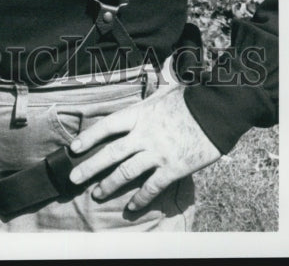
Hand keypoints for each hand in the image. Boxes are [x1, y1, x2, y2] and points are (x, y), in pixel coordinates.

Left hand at [68, 81, 220, 211]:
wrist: (215, 111)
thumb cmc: (190, 98)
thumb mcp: (163, 91)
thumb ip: (149, 94)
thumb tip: (143, 80)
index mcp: (139, 114)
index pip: (106, 126)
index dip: (88, 137)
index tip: (73, 148)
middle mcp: (143, 134)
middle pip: (110, 153)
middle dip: (89, 167)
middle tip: (73, 177)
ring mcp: (157, 152)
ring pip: (126, 172)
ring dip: (109, 185)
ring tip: (97, 194)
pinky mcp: (173, 168)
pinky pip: (152, 187)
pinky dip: (140, 198)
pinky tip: (131, 207)